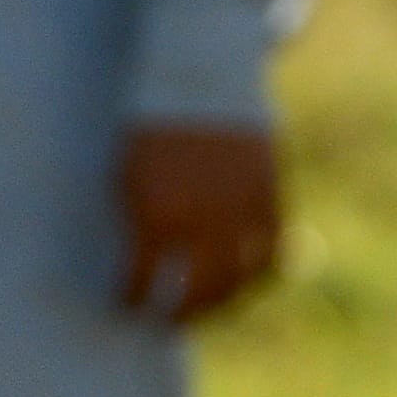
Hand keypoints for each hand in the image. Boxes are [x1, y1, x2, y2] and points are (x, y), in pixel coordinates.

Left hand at [114, 122, 282, 324]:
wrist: (198, 75)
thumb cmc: (150, 126)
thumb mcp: (126, 175)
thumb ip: (134, 226)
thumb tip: (141, 274)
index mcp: (153, 212)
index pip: (141, 281)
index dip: (132, 300)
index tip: (127, 306)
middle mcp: (200, 218)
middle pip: (194, 292)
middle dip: (178, 314)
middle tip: (166, 321)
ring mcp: (239, 209)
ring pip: (237, 282)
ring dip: (221, 307)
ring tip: (204, 313)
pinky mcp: (269, 196)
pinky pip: (270, 255)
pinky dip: (257, 278)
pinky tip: (240, 287)